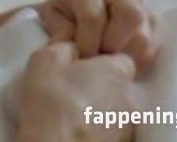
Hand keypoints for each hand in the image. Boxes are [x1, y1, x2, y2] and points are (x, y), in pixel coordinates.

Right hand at [15, 42, 138, 141]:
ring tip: (74, 114)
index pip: (121, 59)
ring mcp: (128, 126)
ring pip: (116, 110)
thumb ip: (65, 46)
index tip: (81, 68)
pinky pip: (112, 131)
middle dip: (101, 86)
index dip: (101, 62)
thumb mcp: (46, 58)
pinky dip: (99, 129)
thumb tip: (73, 48)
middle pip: (119, 86)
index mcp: (116, 71)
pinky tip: (79, 130)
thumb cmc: (51, 99)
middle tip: (73, 91)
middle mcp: (130, 97)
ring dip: (101, 110)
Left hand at [37, 0, 158, 73]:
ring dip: (127, 56)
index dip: (86, 43)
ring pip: (145, 35)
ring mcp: (140, 3)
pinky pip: (155, 46)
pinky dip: (139, 60)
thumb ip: (59, 29)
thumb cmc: (63, 15)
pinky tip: (122, 62)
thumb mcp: (52, 18)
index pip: (94, 17)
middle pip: (131, 16)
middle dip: (114, 44)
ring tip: (109, 62)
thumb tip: (70, 46)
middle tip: (100, 57)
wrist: (76, 13)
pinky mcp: (154, 21)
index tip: (79, 57)